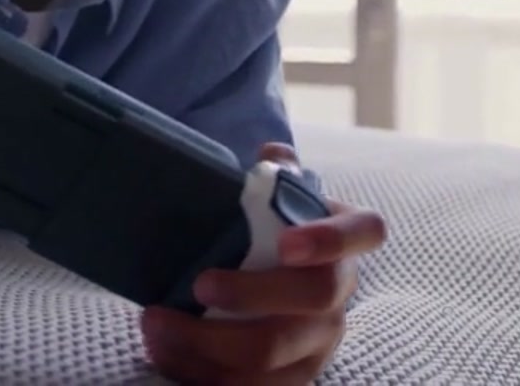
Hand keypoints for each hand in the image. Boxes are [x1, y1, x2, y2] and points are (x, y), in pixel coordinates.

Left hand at [139, 144, 386, 384]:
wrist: (274, 281)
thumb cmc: (274, 231)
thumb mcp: (277, 196)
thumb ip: (275, 172)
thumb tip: (272, 155)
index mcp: (346, 239)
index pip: (363, 232)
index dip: (330, 239)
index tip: (285, 243)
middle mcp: (340, 295)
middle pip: (311, 301)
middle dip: (250, 295)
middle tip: (198, 283)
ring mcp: (318, 343)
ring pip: (272, 354)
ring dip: (207, 342)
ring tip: (157, 322)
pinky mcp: (290, 378)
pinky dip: (199, 371)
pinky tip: (164, 351)